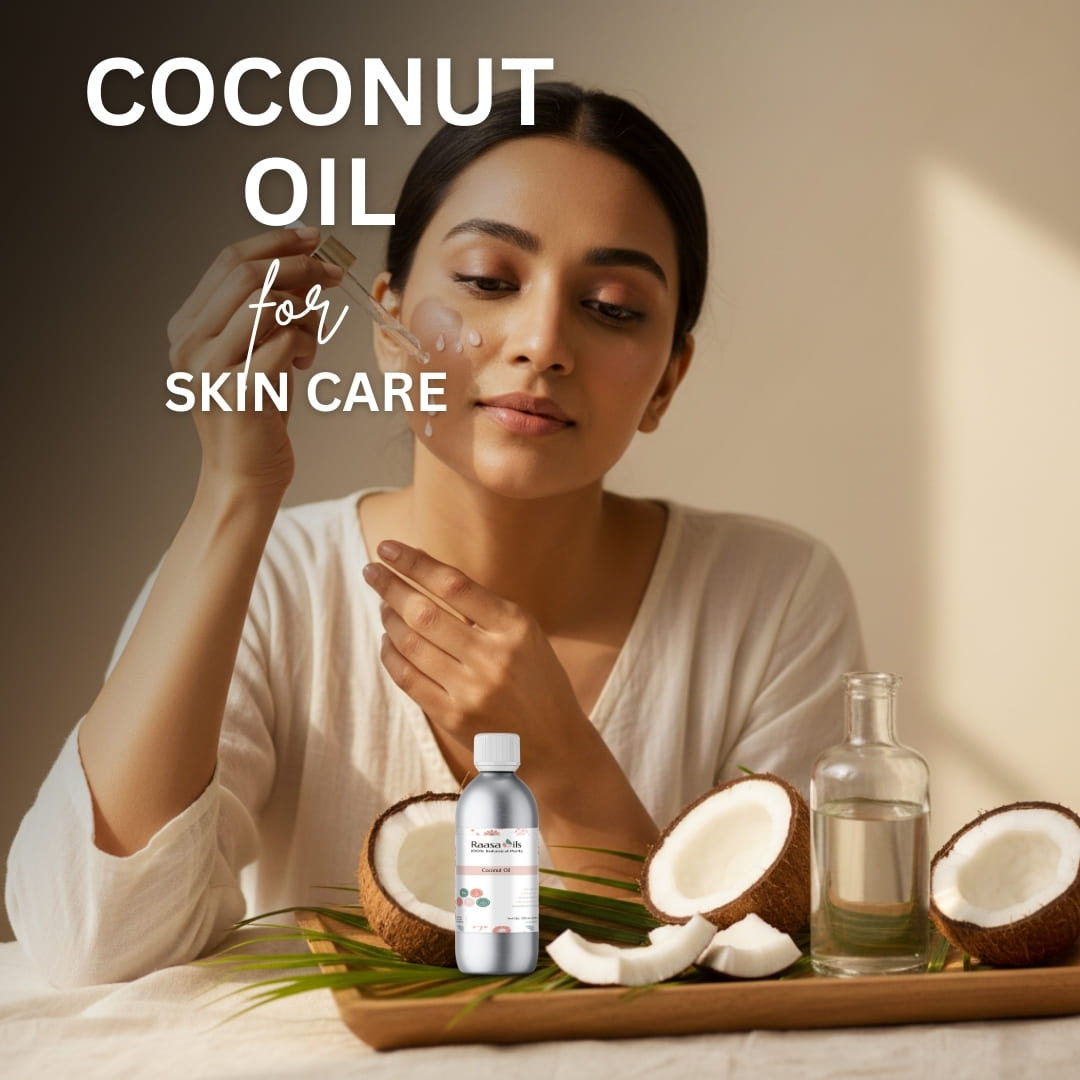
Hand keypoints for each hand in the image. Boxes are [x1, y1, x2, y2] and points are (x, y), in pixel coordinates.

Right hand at [167, 227, 343, 494]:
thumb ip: (269, 313)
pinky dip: (307, 343)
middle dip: (301, 266)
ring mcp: (210, 368)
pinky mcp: (239, 391)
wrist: (245, 477)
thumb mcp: (257, 353)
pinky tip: (304, 364)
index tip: (314, 237)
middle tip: (335, 274)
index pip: (229, 261)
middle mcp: (189, 343)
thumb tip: (305, 269)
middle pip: (248, 274)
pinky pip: (286, 342)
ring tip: (313, 336)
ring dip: (306, 313)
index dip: (275, 242)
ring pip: (268, 304)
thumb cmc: (257, 415)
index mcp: (187, 327)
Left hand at [361, 541, 583, 769]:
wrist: (555, 744)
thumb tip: (424, 567)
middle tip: (371, 570)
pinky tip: (388, 641)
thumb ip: (481, 606)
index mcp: (515, 627)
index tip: (389, 548)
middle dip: (391, 587)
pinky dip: (391, 654)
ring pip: (411, 644)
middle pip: (425, 613)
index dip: (415, 564)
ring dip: (389, 619)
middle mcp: (493, 657)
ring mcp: (471, 690)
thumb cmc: (536, 680)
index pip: (454, 584)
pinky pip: (407, 678)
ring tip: (384, 604)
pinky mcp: (453, 717)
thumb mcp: (524, 635)